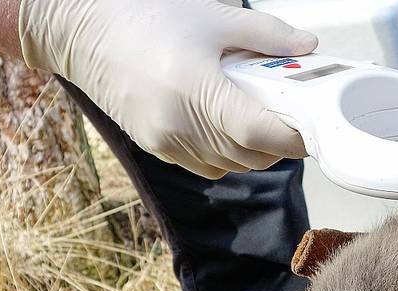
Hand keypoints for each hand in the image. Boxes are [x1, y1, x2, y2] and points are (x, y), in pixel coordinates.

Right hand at [19, 0, 316, 178]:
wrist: (84, 30)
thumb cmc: (147, 17)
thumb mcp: (214, 17)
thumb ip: (266, 36)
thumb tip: (308, 47)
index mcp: (197, 92)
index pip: (260, 133)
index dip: (294, 136)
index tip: (313, 127)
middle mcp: (180, 127)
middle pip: (250, 157)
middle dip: (280, 144)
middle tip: (293, 117)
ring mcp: (166, 142)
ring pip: (230, 165)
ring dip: (253, 151)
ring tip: (261, 118)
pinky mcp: (155, 147)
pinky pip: (205, 165)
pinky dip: (226, 154)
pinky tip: (227, 124)